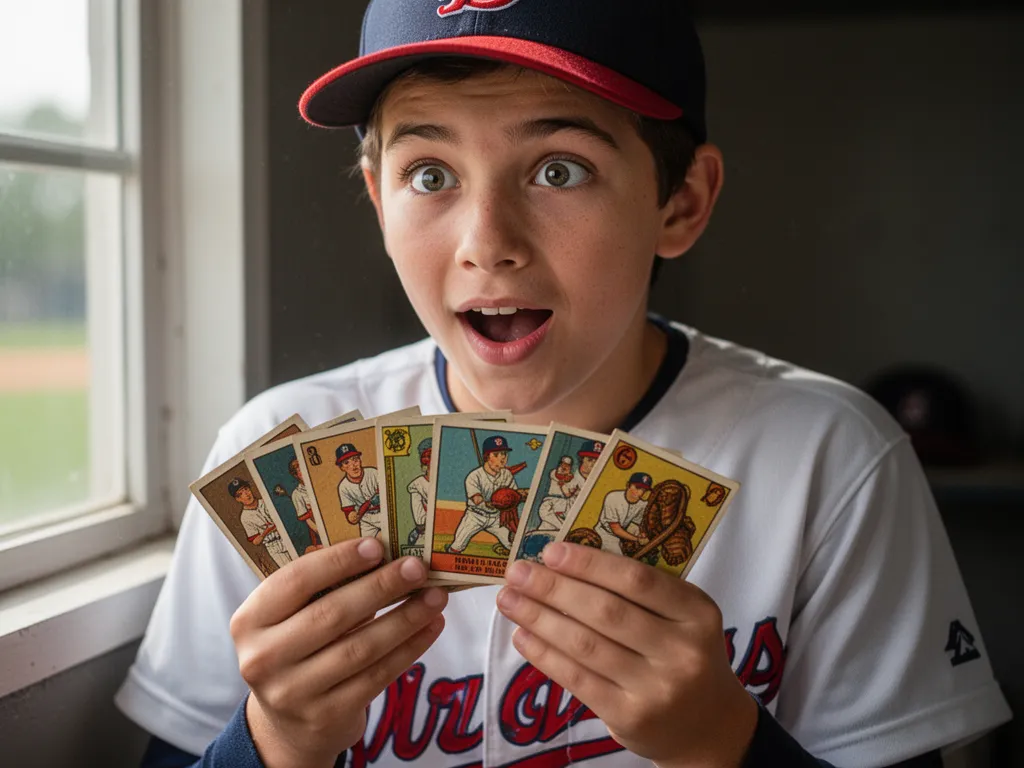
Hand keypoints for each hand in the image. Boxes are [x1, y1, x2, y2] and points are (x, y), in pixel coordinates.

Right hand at [230, 538, 447, 767]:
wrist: (290, 726)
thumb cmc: (299, 649)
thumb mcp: (293, 619)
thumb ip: (323, 589)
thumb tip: (386, 552)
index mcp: (250, 621)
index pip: (295, 582)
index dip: (338, 561)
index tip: (377, 546)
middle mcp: (263, 658)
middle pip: (332, 614)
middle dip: (382, 586)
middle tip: (417, 568)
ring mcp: (293, 693)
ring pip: (361, 647)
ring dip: (405, 618)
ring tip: (435, 597)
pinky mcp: (326, 716)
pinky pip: (377, 675)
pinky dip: (410, 648)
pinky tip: (431, 627)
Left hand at [496, 543, 756, 767]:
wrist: (709, 725)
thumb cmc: (683, 653)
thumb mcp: (682, 617)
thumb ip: (638, 592)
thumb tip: (563, 562)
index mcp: (697, 613)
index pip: (636, 580)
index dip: (589, 564)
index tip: (550, 551)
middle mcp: (681, 651)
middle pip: (605, 612)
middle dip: (553, 588)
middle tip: (516, 572)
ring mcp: (656, 688)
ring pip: (586, 645)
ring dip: (539, 618)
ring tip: (509, 600)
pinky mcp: (631, 717)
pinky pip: (578, 678)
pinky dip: (545, 654)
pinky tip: (522, 635)